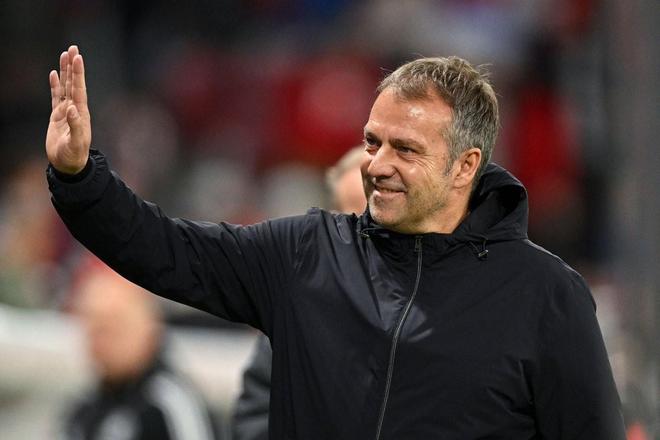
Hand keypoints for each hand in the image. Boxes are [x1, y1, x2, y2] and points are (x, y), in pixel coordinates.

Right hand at [46, 45, 91, 174]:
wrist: (68, 165)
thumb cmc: (74, 156)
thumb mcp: (76, 143)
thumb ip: (75, 126)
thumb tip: (71, 108)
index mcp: (81, 114)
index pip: (79, 89)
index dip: (78, 74)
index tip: (78, 58)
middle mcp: (75, 109)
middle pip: (73, 83)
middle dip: (73, 66)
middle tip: (73, 48)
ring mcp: (66, 111)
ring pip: (65, 87)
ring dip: (65, 72)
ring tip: (65, 54)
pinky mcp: (57, 116)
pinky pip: (56, 96)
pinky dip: (55, 85)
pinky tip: (54, 74)